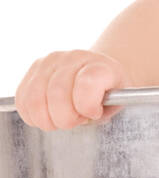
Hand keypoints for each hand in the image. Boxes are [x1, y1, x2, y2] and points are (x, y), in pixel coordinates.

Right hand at [14, 50, 132, 129]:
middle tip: (77, 119)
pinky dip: (34, 116)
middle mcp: (73, 58)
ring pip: (35, 101)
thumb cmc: (106, 92)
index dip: (88, 107)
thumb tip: (86, 112)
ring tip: (62, 117)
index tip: (94, 113)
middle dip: (66, 119)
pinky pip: (22, 101)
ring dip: (48, 120)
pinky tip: (48, 114)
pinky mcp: (32, 71)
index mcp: (99, 65)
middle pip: (57, 96)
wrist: (95, 74)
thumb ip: (104, 109)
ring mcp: (49, 62)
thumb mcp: (117, 102)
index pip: (87, 84)